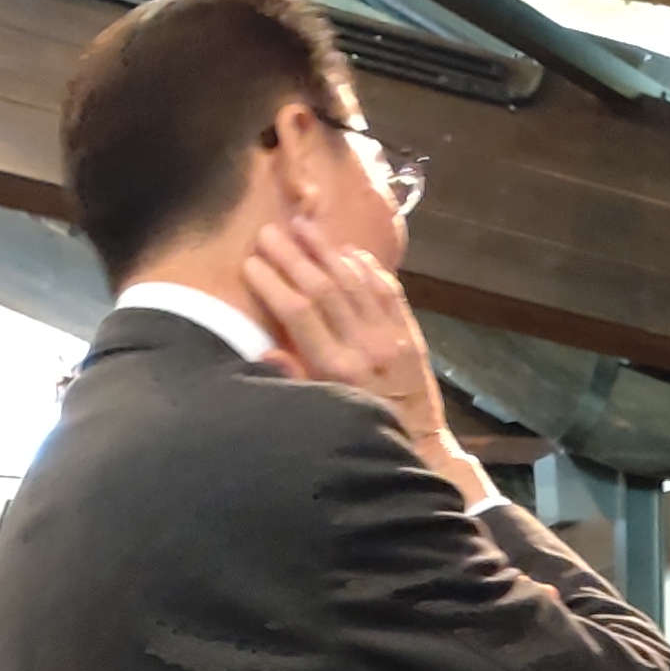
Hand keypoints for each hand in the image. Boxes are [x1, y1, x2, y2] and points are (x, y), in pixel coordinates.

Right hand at [243, 216, 456, 451]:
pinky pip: (387, 289)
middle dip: (292, 256)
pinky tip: (347, 250)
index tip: (250, 263)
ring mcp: (391, 337)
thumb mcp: (322, 414)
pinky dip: (367, 267)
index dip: (272, 283)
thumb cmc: (361, 429)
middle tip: (268, 232)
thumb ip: (294, 380)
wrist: (420, 444)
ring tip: (302, 226)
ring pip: (355, 281)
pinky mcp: (410, 333)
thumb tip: (264, 349)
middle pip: (323, 288)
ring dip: (326, 250)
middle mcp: (364, 347)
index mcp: (335, 370)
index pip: (298, 313)